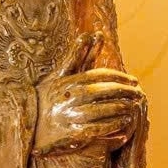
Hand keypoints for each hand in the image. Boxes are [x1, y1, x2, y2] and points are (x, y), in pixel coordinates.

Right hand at [34, 35, 142, 154]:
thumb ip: (80, 55)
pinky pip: (95, 129)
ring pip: (100, 111)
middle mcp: (68, 97)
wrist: (28, 122)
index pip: (98, 76)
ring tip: (134, 107)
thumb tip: (94, 34)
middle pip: (101, 93)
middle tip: (139, 92)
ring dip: (119, 109)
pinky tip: (124, 124)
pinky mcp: (70, 134)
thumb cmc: (49, 95)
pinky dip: (111, 127)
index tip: (134, 80)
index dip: (118, 78)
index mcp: (67, 82)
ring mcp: (68, 116)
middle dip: (122, 92)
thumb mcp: (62, 74)